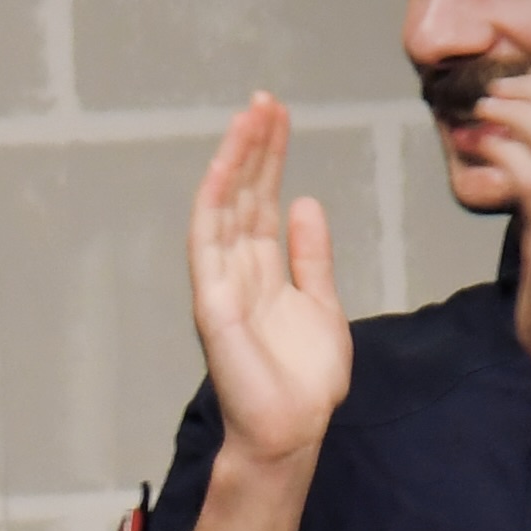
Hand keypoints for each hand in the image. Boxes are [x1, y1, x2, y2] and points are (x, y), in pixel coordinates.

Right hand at [188, 93, 350, 469]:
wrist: (293, 430)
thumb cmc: (304, 381)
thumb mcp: (322, 304)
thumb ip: (312, 257)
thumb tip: (306, 204)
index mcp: (261, 273)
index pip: (262, 204)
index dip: (269, 160)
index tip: (279, 118)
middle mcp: (235, 273)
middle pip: (242, 197)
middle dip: (253, 147)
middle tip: (265, 101)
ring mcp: (220, 285)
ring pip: (223, 208)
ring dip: (234, 160)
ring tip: (251, 114)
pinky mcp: (212, 302)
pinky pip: (209, 241)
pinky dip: (215, 199)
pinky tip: (227, 163)